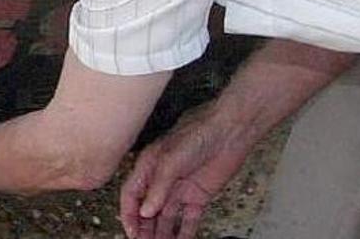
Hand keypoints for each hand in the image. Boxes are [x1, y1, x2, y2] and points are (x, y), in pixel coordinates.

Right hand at [120, 104, 254, 238]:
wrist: (231, 131)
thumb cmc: (199, 133)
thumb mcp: (171, 159)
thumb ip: (158, 186)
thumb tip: (145, 211)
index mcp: (149, 167)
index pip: (132, 195)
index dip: (129, 214)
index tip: (132, 233)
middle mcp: (162, 180)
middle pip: (148, 211)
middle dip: (144, 229)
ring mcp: (180, 190)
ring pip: (166, 218)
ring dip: (161, 234)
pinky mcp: (199, 196)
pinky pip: (188, 220)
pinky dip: (184, 233)